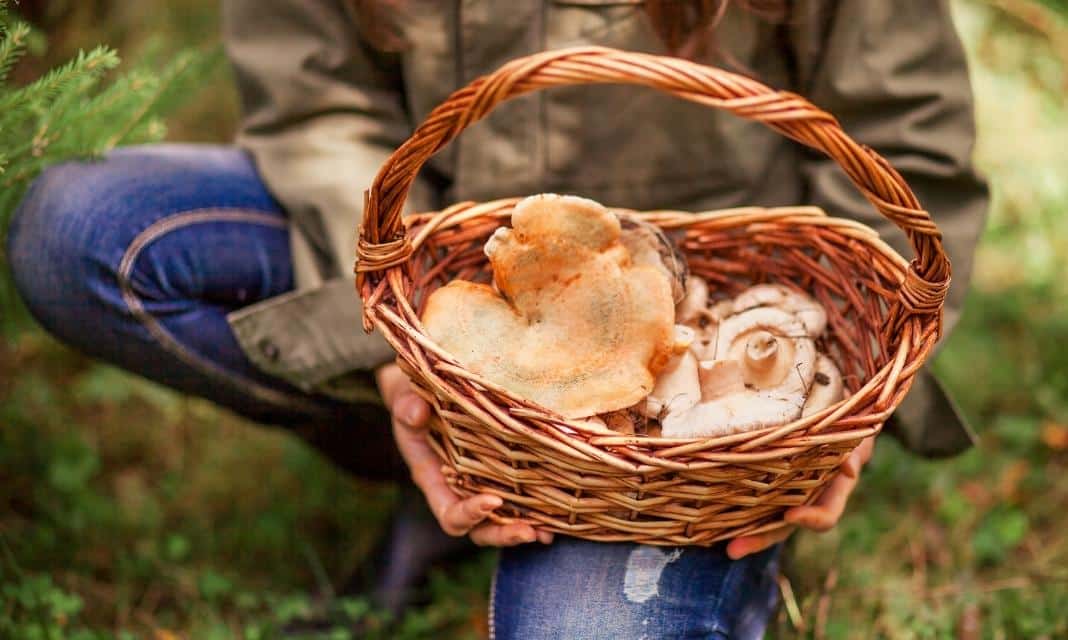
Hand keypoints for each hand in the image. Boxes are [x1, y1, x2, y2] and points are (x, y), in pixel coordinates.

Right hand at [375, 362, 553, 546]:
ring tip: (548, 532)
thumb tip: (417, 413)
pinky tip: (559, 513)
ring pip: (500, 521)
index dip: (470, 514)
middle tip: (530, 532)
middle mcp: (457, 491)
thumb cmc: (415, 398)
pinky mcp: (499, 474)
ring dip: (523, 529)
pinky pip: (517, 500)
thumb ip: (407, 407)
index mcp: (433, 481)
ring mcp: (479, 485)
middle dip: (503, 534)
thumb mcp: (405, 400)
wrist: (426, 392)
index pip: (450, 514)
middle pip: (479, 530)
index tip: (494, 500)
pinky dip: (536, 510)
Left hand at [725, 435, 875, 559]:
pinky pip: (750, 497)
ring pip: (764, 518)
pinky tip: (710, 514)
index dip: (810, 519)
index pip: (825, 514)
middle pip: (784, 527)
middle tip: (733, 549)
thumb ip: (854, 450)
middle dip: (760, 539)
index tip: (790, 515)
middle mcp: (808, 496)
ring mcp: (786, 491)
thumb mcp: (855, 434)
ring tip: (721, 543)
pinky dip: (732, 507)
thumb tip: (849, 469)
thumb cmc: (846, 422)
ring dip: (743, 532)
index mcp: (834, 489)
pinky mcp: (766, 479)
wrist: (833, 416)